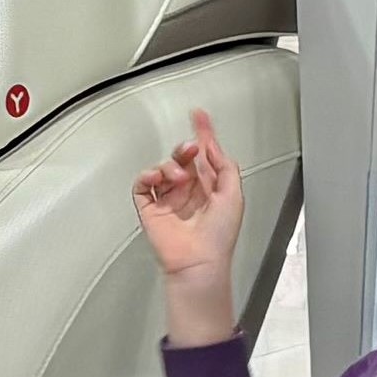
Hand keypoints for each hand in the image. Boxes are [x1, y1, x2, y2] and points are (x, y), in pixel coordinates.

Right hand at [131, 111, 239, 288]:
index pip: (204, 155)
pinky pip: (143, 184)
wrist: (199, 260)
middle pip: (182, 158)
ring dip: (171, 165)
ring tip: (179, 176)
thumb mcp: (234, 195)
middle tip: (190, 148)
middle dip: (185, 148)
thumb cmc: (219, 237)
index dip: (202, 134)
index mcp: (209, 188)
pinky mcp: (150, 208)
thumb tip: (213, 147)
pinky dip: (147, 175)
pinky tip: (157, 177)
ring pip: (163, 167)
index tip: (199, 116)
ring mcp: (168, 199)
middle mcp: (188, 192)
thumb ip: (225, 166)